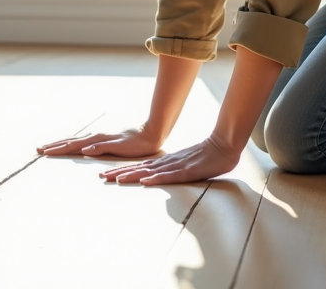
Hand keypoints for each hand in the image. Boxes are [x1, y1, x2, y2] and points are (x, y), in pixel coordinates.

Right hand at [36, 127, 161, 158]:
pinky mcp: (104, 140)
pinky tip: (73, 147)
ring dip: (62, 144)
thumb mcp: (120, 146)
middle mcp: (96, 137)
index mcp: (97, 140)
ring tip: (51, 147)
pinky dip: (74, 145)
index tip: (43, 151)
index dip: (58, 149)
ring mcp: (99, 138)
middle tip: (39, 149)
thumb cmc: (137, 143)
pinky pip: (84, 143)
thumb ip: (102, 147)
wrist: (150, 133)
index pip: (73, 145)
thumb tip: (85, 149)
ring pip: (76, 141)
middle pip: (71, 141)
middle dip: (55, 146)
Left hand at [98, 135, 239, 185]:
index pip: (140, 167)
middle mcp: (167, 163)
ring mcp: (176, 166)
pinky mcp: (187, 171)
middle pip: (139, 168)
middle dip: (120, 173)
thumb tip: (160, 177)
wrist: (223, 145)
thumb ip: (173, 171)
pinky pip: (169, 176)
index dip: (123, 170)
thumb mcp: (185, 166)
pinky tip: (145, 180)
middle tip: (101, 177)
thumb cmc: (207, 157)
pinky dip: (156, 178)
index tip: (106, 175)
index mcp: (166, 162)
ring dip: (132, 175)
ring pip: (150, 171)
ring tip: (115, 179)